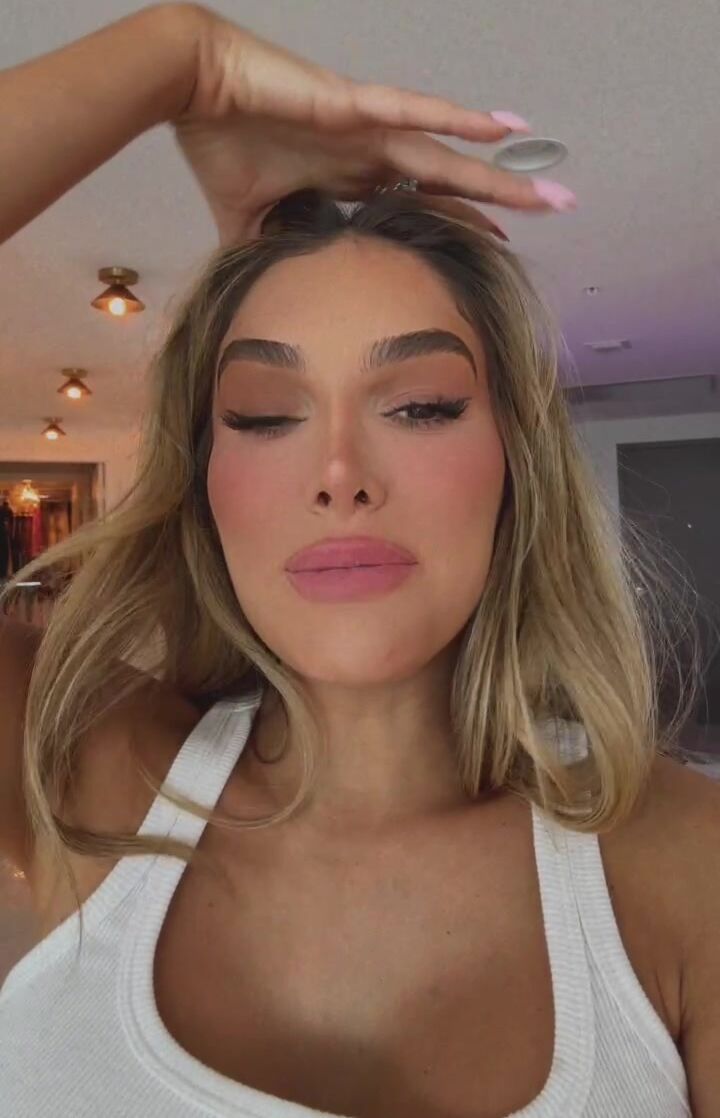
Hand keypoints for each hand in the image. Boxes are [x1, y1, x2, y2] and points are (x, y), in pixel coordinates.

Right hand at [171, 3, 573, 245]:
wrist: (192, 88)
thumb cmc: (220, 141)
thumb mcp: (246, 220)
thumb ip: (264, 255)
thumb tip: (264, 297)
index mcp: (349, 175)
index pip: (417, 204)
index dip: (457, 223)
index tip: (494, 246)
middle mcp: (370, 152)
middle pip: (447, 182)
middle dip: (496, 202)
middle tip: (551, 215)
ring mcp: (368, 128)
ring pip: (444, 155)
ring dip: (494, 174)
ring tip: (545, 194)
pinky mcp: (353, 106)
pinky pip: (414, 112)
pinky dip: (456, 120)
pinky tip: (503, 127)